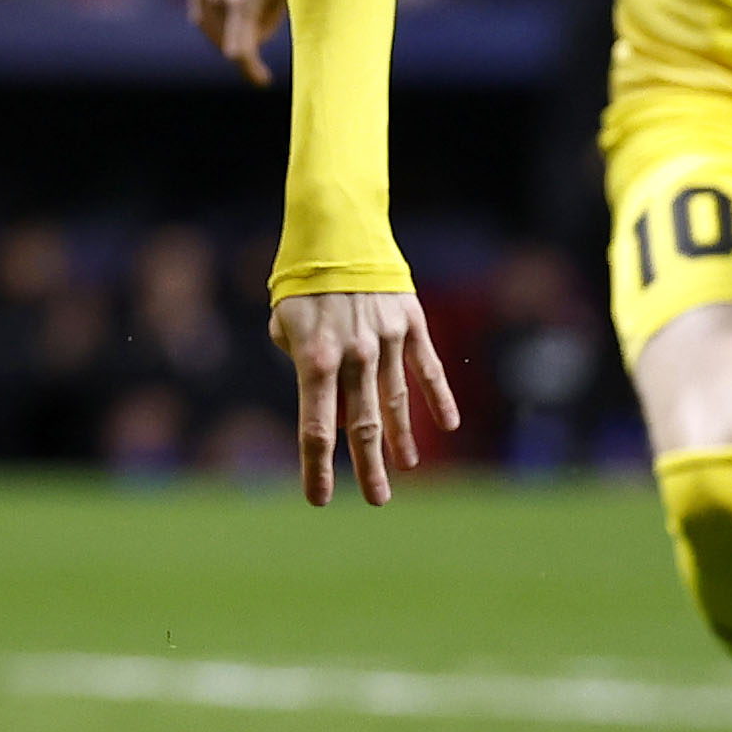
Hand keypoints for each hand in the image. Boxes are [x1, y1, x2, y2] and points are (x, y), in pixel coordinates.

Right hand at [185, 0, 287, 87]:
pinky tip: (236, 5)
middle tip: (267, 24)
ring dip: (231, 31)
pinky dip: (218, 18)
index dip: (250, 70)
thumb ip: (269, 21)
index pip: (239, 51)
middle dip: (247, 43)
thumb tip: (255, 41)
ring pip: (211, 29)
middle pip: (226, 42)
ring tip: (255, 8)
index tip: (262, 80)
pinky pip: (203, 12)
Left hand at [270, 288, 459, 508]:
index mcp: (314, 361)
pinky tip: (446, 425)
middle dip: (368, 467)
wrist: (337, 232)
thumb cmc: (301, 283)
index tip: (320, 499)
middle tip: (376, 499)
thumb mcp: (284, 324)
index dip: (318, 468)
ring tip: (403, 469)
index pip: (316, 429)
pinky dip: (438, 398)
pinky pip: (427, 368)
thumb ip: (302, 364)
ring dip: (400, 439)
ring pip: (395, 402)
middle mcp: (353, 357)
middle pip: (362, 425)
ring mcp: (385, 341)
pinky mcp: (409, 324)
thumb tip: (323, 395)